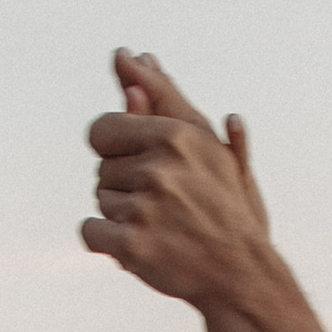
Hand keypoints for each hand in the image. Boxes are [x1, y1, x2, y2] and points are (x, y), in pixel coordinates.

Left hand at [82, 47, 274, 306]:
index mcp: (177, 137)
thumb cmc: (222, 205)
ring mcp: (146, 209)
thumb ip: (165, 100)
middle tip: (160, 206)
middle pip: (101, 169)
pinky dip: (104, 241)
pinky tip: (131, 246)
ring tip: (158, 227)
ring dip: (119, 215)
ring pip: (99, 199)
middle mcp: (160, 169)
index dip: (114, 151)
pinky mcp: (133, 247)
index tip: (138, 170)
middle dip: (123, 186)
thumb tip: (133, 57)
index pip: (103, 130)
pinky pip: (90, 231)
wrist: (242, 274)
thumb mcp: (203, 145)